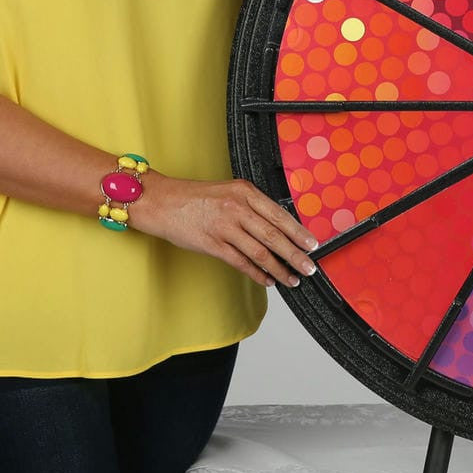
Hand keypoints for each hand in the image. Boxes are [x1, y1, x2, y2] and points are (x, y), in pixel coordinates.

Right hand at [146, 175, 318, 287]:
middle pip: (274, 235)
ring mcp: (224, 226)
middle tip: (309, 267)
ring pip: (260, 252)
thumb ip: (251, 206)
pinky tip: (268, 280)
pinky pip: (241, 262)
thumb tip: (277, 227)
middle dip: (295, 254)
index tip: (312, 244)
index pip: (279, 214)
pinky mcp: (212, 244)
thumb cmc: (194, 197)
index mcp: (245, 191)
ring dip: (280, 269)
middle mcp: (237, 207)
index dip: (298, 232)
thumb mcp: (228, 191)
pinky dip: (257, 274)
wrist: (161, 201)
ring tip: (292, 279)